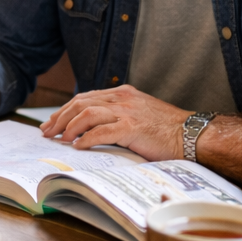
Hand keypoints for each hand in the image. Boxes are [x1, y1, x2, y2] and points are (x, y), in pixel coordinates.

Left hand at [40, 84, 190, 158]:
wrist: (194, 135)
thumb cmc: (169, 130)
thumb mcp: (140, 114)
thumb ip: (119, 115)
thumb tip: (93, 128)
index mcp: (122, 94)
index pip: (85, 98)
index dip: (65, 110)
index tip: (52, 122)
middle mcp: (122, 99)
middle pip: (80, 103)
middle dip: (60, 117)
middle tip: (47, 131)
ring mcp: (127, 112)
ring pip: (87, 114)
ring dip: (69, 127)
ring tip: (59, 138)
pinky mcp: (132, 128)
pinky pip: (101, 131)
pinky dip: (86, 138)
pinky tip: (77, 146)